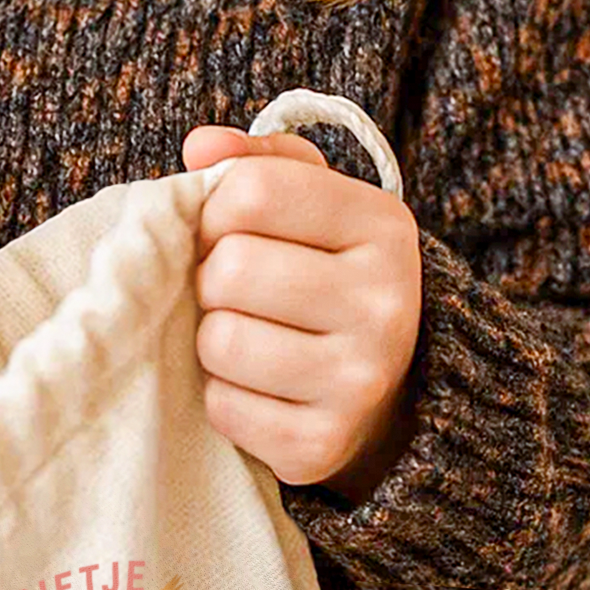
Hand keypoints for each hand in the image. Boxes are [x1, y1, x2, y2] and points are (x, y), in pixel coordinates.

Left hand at [183, 125, 421, 503]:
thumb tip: (201, 146)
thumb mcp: (314, 205)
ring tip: (246, 336)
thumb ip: (259, 164)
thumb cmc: (328, 277)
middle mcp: (386, 301)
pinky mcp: (323, 443)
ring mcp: (361, 379)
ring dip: (213, 339)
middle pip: (230, 268)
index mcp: (383, 225)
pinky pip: (223, 407)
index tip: (226, 231)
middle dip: (211, 279)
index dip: (216, 210)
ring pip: (219, 340)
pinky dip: (223, 396)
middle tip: (234, 292)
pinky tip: (258, 386)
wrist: (388, 392)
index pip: (255, 191)